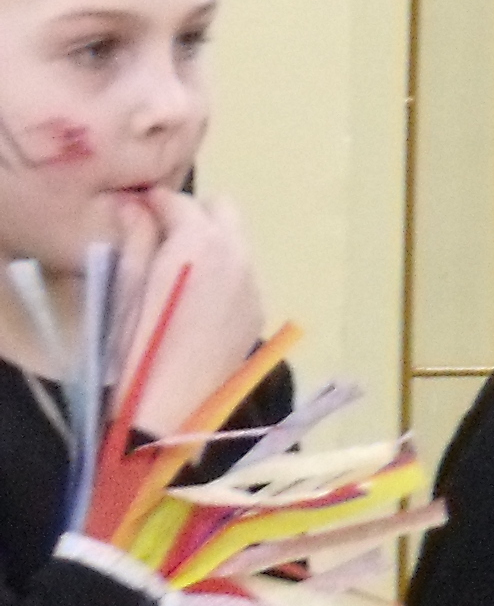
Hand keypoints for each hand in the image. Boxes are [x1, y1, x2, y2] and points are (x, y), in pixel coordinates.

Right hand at [115, 191, 265, 438]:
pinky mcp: (257, 312)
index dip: (152, 203)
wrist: (169, 405)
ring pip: (238, 242)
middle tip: (160, 235)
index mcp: (199, 242)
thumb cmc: (133, 342)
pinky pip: (244, 274)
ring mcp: (253, 285)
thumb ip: (135, 237)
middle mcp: (236, 256)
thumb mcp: (123, 283)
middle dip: (192, 214)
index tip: (134, 211)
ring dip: (211, 242)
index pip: (178, 200)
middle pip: (222, 210)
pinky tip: (197, 298)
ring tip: (178, 268)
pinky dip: (224, 271)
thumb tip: (134, 206)